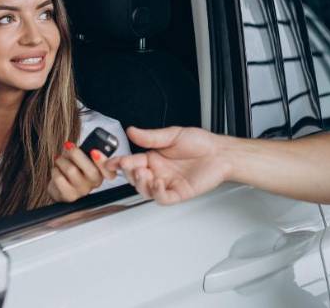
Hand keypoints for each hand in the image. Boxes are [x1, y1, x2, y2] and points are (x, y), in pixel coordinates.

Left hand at [47, 142, 116, 202]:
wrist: (60, 186)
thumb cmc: (73, 168)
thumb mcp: (82, 157)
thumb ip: (84, 151)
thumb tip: (74, 146)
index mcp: (101, 172)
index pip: (110, 172)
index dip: (103, 162)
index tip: (94, 151)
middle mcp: (94, 183)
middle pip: (91, 170)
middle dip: (76, 154)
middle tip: (68, 146)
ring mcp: (82, 191)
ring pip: (72, 171)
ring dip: (62, 161)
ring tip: (59, 160)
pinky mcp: (69, 196)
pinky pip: (60, 179)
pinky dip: (55, 170)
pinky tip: (57, 170)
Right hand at [104, 126, 227, 204]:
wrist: (220, 153)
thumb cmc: (201, 143)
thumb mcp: (173, 135)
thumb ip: (151, 136)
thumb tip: (131, 131)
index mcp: (154, 158)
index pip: (131, 162)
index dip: (119, 163)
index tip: (109, 162)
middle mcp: (159, 172)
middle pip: (135, 178)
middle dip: (130, 174)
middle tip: (133, 166)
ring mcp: (168, 183)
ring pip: (146, 190)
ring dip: (141, 184)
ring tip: (144, 173)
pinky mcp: (178, 193)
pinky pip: (163, 198)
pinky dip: (157, 193)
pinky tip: (158, 183)